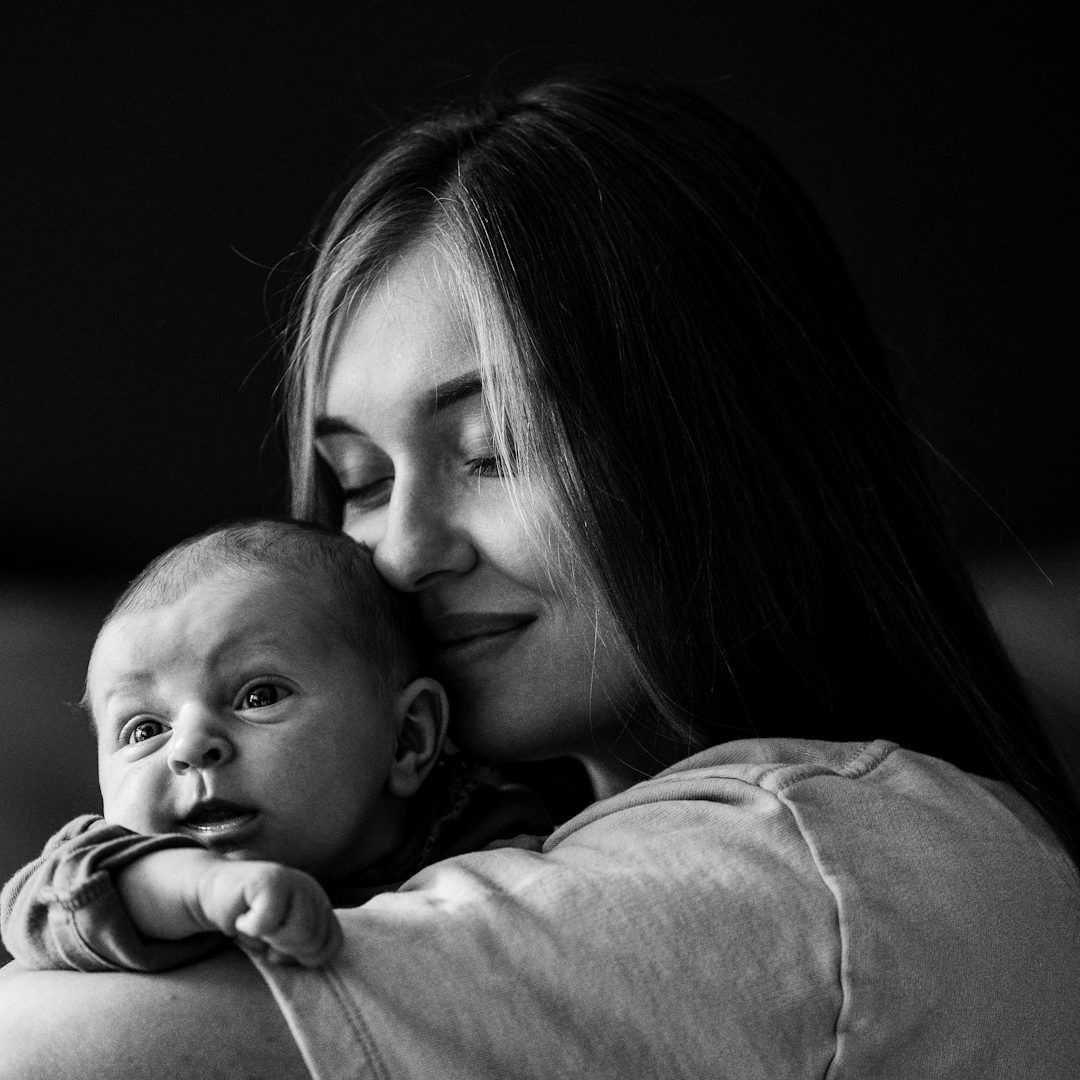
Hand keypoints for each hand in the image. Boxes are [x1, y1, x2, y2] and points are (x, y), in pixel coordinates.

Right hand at [194, 860, 342, 966]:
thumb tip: (307, 958)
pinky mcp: (270, 880)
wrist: (215, 892)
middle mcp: (311, 890)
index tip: (282, 951)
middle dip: (284, 948)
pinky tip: (243, 916)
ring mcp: (293, 881)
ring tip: (256, 925)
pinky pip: (267, 922)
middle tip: (264, 934)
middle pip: (312, 940)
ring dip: (269, 938)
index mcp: (320, 904)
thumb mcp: (281, 939)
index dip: (305, 957)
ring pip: (296, 932)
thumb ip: (302, 947)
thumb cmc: (250, 919)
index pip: (331, 943)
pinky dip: (249, 927)